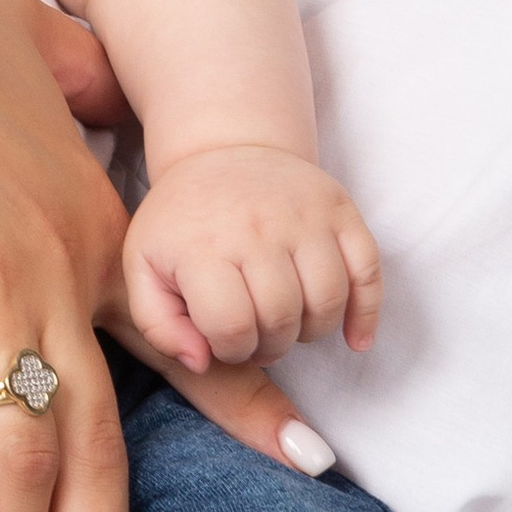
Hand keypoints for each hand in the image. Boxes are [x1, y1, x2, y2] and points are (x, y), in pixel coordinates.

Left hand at [120, 149, 382, 371]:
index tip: (225, 340)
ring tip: (290, 324)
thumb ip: (158, 326)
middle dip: (270, 345)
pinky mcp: (339, 209)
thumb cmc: (181, 221)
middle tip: (258, 336)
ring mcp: (304, 216)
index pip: (232, 326)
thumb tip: (201, 361)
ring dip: (311, 331)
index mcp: (202, 244)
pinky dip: (366, 313)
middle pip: (282, 319)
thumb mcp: (143, 267)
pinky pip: (368, 271)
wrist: (223, 150)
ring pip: (327, 301)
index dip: (231, 350)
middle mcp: (256, 227)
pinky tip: (354, 337)